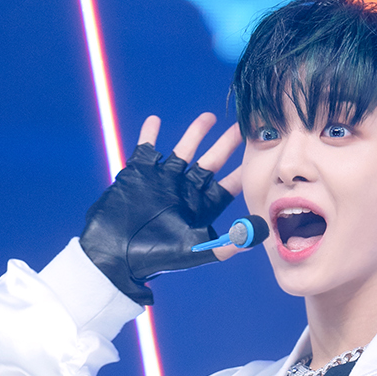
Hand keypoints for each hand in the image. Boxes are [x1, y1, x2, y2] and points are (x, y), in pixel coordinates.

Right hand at [79, 113, 244, 304]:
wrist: (115, 255)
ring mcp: (162, 180)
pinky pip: (145, 148)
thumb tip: (261, 233)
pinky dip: (148, 133)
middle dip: (226, 145)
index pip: (228, 186)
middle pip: (211, 162)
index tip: (260, 153)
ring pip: (182, 150)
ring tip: (208, 117)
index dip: (243, 171)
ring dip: (195, 133)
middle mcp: (184, 191)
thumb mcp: (196, 251)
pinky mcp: (138, 173)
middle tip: (242, 126)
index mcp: (200, 207)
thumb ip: (228, 243)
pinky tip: (154, 120)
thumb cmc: (155, 257)